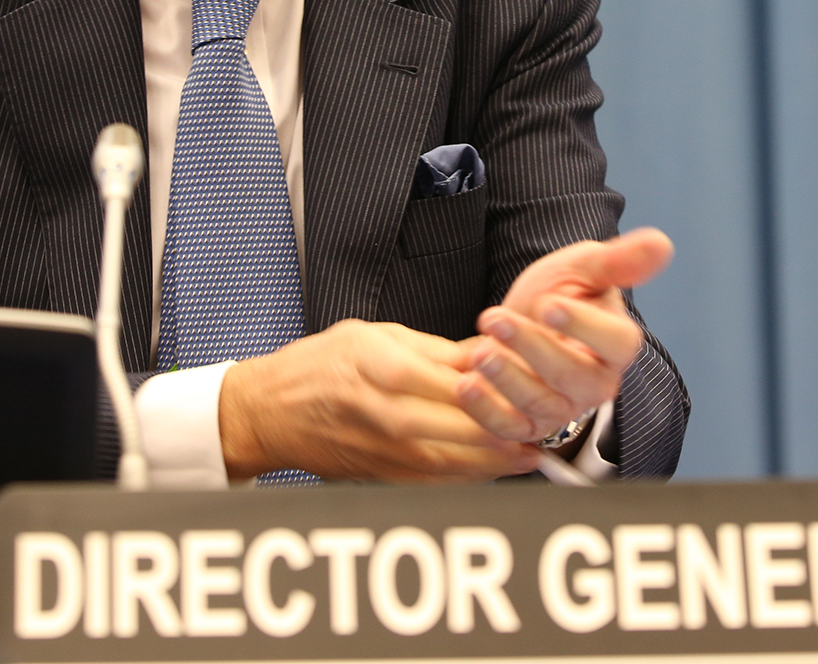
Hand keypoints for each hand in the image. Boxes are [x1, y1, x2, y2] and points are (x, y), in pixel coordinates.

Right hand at [218, 319, 540, 481]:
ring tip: (535, 447)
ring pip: (462, 462)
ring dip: (503, 457)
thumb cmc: (317, 366)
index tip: (535, 378)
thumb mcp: (374, 336)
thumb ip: (434, 350)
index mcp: (389, 370)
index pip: (465, 383)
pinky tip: (499, 466)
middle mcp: (392, 416)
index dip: (506, 384)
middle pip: (471, 427)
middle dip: (514, 424)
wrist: (268, 413)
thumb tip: (486, 353)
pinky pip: (442, 481)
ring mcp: (390, 453)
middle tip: (549, 415)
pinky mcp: (386, 476)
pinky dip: (475, 475)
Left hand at [455, 227, 673, 444]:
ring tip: (480, 350)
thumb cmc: (555, 294)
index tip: (549, 306)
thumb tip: (662, 244)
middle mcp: (595, 383)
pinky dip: (487, 411)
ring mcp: (562, 408)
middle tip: (495, 318)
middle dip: (531, 347)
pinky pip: (510, 429)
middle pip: (572, 375)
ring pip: (539, 402)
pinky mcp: (529, 426)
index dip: (584, 326)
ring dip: (506, 377)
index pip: (615, 343)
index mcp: (616, 345)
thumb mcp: (583, 269)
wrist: (517, 323)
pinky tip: (467, 386)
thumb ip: (619, 261)